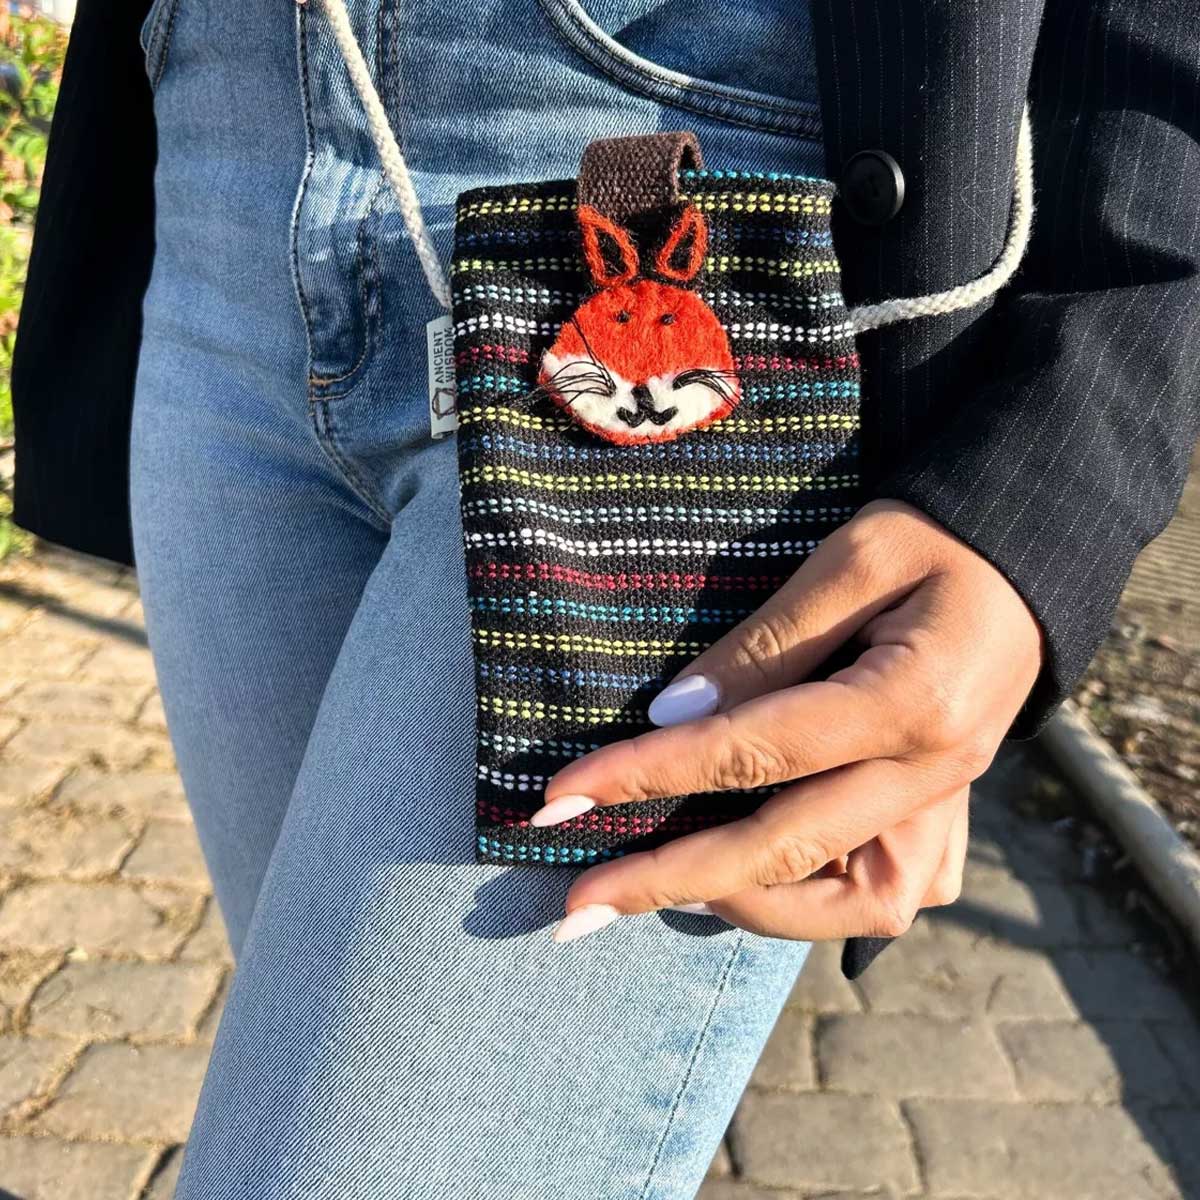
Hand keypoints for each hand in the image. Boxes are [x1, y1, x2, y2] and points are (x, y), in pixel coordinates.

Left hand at [531, 499, 1043, 942]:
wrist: (1023, 562)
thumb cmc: (934, 540)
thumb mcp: (849, 560)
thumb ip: (764, 645)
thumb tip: (670, 717)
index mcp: (912, 702)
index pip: (752, 753)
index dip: (646, 777)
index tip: (559, 800)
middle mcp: (935, 774)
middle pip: (785, 851)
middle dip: (669, 881)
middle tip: (576, 908)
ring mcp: (948, 804)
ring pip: (847, 903)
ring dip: (748, 904)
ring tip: (661, 886)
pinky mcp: (946, 813)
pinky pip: (883, 893)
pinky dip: (811, 899)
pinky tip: (750, 877)